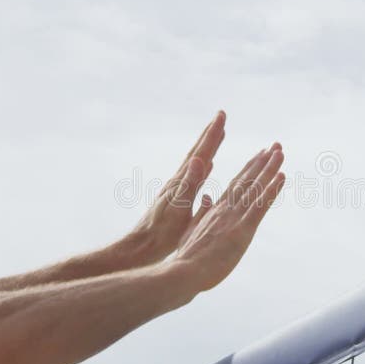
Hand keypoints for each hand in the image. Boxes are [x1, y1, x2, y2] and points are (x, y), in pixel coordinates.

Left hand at [130, 111, 225, 262]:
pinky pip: (196, 175)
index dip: (212, 135)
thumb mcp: (178, 209)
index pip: (200, 153)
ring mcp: (178, 188)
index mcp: (181, 183)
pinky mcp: (178, 198)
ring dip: (208, 147)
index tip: (222, 115)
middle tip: (221, 115)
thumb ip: (189, 184)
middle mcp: (179, 181)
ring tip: (218, 135)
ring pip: (197, 162)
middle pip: (197, 152)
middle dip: (210, 134)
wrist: (142, 248)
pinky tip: (209, 166)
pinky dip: (204, 166)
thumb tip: (200, 160)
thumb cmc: (161, 234)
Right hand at [174, 144, 285, 291]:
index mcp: (217, 210)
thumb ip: (203, 213)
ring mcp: (235, 218)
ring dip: (270, 169)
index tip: (259, 155)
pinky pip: (260, 206)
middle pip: (248, 180)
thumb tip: (208, 198)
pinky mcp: (243, 230)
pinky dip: (272, 190)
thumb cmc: (189, 257)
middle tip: (275, 146)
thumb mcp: (193, 231)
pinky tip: (282, 177)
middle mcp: (227, 209)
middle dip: (262, 162)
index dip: (249, 169)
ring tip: (280, 152)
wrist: (186, 272)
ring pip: (256, 188)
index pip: (236, 184)